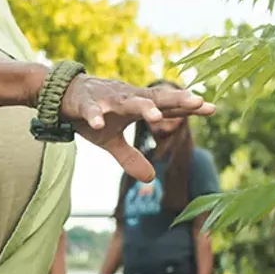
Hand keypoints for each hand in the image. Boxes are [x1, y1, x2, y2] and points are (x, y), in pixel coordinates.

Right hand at [62, 77, 211, 181]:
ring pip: (128, 102)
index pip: (168, 106)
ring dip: (142, 108)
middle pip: (156, 98)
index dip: (189, 107)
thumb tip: (151, 179)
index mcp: (138, 105)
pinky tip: (99, 124)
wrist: (62, 94)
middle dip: (176, 100)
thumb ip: (131, 158)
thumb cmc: (94, 113)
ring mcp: (107, 99)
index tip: (213, 108)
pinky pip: (91, 110)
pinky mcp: (86, 103)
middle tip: (198, 101)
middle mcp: (128, 98)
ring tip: (157, 117)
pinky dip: (94, 115)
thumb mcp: (111, 141)